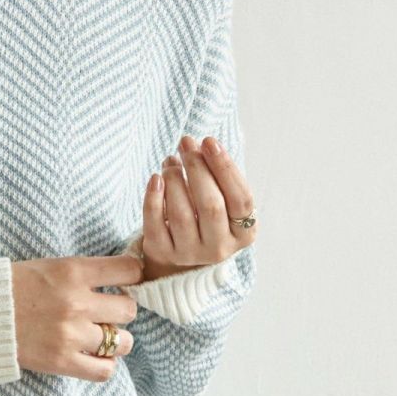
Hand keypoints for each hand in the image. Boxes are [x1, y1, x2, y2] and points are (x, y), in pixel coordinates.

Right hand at [10, 254, 143, 382]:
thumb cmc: (11, 287)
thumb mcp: (49, 265)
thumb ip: (83, 273)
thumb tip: (119, 277)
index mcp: (73, 271)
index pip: (129, 270)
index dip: (132, 275)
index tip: (126, 280)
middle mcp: (77, 302)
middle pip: (129, 309)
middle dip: (120, 311)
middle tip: (108, 313)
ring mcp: (71, 334)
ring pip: (122, 342)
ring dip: (116, 340)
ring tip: (102, 338)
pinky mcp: (62, 361)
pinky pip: (104, 370)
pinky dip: (103, 365)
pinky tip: (93, 357)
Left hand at [139, 134, 256, 280]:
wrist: (181, 253)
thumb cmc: (206, 216)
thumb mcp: (222, 201)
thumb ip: (216, 177)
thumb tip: (197, 145)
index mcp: (243, 233)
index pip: (241, 200)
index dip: (225, 168)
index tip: (210, 141)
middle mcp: (219, 248)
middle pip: (211, 206)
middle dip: (197, 168)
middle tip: (186, 143)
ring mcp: (190, 254)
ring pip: (181, 215)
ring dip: (174, 180)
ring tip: (171, 161)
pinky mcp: (163, 253)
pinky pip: (155, 225)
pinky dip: (153, 198)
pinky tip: (156, 178)